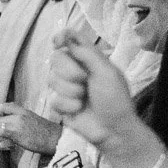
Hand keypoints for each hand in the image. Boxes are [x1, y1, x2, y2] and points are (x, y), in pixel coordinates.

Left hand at [0, 102, 62, 155]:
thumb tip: (11, 132)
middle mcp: (20, 114)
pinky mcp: (15, 131)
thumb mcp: (35, 123)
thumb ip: (23, 123)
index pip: (6, 105)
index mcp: (25, 111)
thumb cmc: (48, 135)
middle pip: (0, 116)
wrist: (57, 139)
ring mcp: (18, 122)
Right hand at [48, 31, 140, 148]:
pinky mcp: (60, 104)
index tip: (57, 42)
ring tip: (84, 99)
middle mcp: (75, 70)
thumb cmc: (116, 100)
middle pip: (56, 58)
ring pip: (52, 79)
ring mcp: (66, 88)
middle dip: (69, 71)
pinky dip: (67, 105)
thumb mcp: (107, 73)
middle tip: (84, 80)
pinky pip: (52, 98)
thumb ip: (88, 54)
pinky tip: (78, 110)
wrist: (113, 130)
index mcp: (89, 59)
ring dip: (70, 91)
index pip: (71, 40)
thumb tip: (68, 38)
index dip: (61, 37)